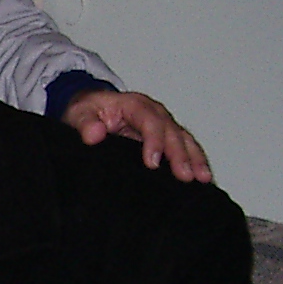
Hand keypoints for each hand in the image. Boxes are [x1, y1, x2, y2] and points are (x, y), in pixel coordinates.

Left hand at [61, 89, 210, 182]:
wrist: (91, 109)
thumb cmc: (87, 111)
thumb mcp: (79, 114)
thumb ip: (85, 123)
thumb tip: (94, 134)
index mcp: (135, 105)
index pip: (150, 122)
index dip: (154, 141)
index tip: (152, 163)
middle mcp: (154, 113)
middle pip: (172, 132)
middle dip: (180, 155)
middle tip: (185, 176)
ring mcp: (163, 124)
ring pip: (184, 140)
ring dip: (195, 158)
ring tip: (203, 178)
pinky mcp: (166, 137)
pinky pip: (185, 147)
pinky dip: (195, 161)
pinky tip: (203, 178)